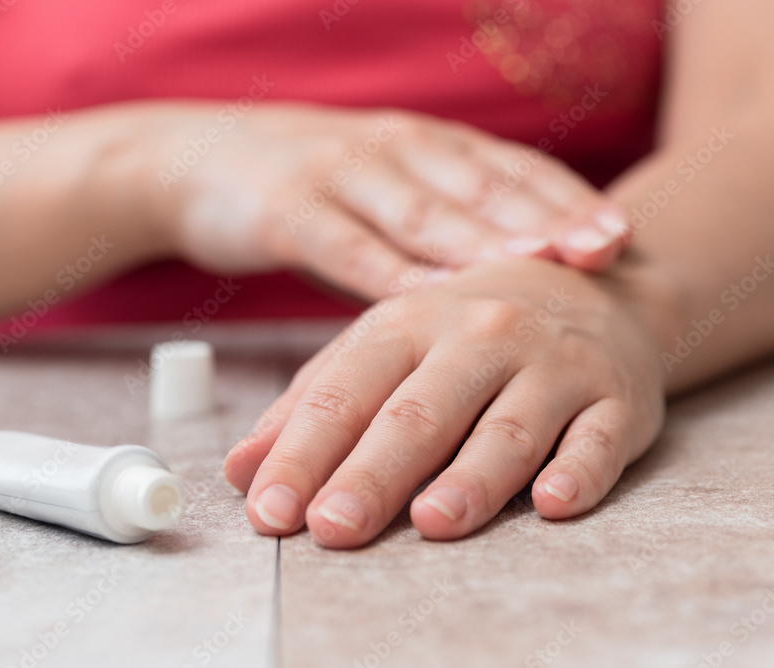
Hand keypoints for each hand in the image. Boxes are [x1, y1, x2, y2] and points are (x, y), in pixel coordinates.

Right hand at [152, 102, 628, 299]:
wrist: (192, 160)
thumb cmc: (305, 190)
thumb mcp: (378, 196)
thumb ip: (435, 231)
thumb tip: (503, 291)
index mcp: (423, 146)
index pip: (509, 170)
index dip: (565, 200)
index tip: (621, 238)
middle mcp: (392, 150)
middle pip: (481, 186)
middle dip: (545, 218)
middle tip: (605, 252)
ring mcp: (339, 176)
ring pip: (422, 211)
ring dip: (480, 241)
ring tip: (535, 269)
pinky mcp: (288, 210)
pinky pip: (347, 246)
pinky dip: (391, 273)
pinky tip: (429, 300)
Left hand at [223, 258, 668, 547]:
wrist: (591, 289)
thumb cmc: (466, 331)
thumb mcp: (384, 346)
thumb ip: (312, 404)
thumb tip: (240, 470)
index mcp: (407, 323)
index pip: (344, 392)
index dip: (302, 453)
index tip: (269, 512)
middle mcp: (478, 337)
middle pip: (418, 413)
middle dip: (372, 473)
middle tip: (332, 526)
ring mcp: (551, 367)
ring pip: (507, 427)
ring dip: (471, 476)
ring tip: (432, 521)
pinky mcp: (614, 399)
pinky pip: (599, 437)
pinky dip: (579, 469)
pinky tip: (552, 503)